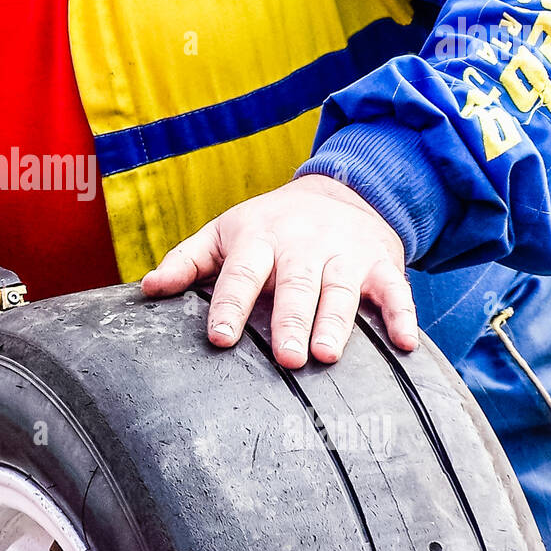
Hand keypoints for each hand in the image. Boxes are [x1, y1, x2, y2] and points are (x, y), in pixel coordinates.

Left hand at [140, 174, 417, 367]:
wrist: (339, 190)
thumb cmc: (269, 225)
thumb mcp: (225, 233)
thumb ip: (187, 261)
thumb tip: (147, 290)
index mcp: (259, 238)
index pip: (241, 274)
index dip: (230, 305)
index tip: (219, 337)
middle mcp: (302, 245)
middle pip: (296, 285)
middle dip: (290, 321)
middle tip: (286, 360)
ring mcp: (344, 254)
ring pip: (340, 290)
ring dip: (336, 322)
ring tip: (327, 355)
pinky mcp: (381, 264)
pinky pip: (394, 291)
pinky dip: (401, 316)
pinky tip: (403, 344)